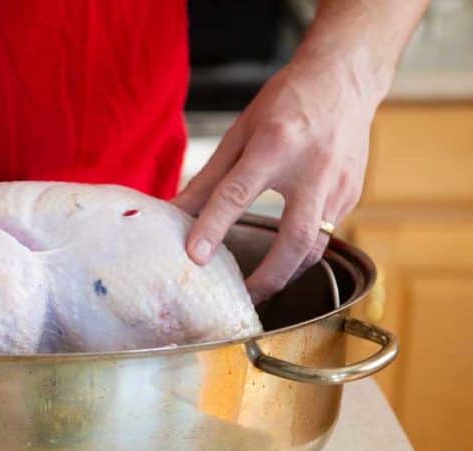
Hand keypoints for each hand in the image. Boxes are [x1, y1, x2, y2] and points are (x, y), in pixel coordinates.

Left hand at [173, 53, 378, 302]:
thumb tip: (174, 212)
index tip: (194, 256)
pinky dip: (302, 250)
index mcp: (276, 145)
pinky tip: (283, 256)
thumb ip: (209, 178)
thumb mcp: (240, 132)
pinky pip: (326, 233)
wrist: (345, 77)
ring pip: (316, 246)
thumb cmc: (286, 102)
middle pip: (296, 239)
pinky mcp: (353, 195)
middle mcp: (313, 168)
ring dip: (287, 272)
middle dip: (269, 276)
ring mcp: (339, 184)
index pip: (237, 194)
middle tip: (243, 296)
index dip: (213, 228)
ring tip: (259, 287)